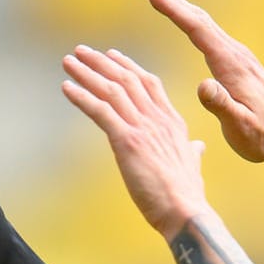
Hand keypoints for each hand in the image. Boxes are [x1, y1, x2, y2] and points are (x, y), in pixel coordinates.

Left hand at [61, 44, 211, 236]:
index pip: (149, 83)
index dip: (128, 67)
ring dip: (87, 73)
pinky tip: (66, 87)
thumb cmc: (187, 196)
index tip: (111, 55)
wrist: (186, 212)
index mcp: (172, 122)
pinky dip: (81, 97)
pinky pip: (100, 111)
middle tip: (81, 51)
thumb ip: (192, 152)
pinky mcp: (128, 141)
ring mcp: (143, 128)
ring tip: (68, 61)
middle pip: (127, 80)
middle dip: (102, 63)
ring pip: (112, 90)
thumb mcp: (192, 166)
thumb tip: (197, 147)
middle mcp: (158, 119)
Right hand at [136, 0, 263, 173]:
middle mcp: (236, 55)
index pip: (197, 29)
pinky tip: (187, 25)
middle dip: (171, 1)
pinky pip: (211, 36)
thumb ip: (221, 105)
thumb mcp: (240, 126)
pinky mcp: (240, 65)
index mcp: (231, 66)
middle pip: (199, 19)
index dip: (173, 10)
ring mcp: (239, 58)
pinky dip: (193, 24)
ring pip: (205, 26)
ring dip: (181, 9)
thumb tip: (202, 85)